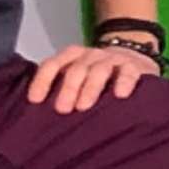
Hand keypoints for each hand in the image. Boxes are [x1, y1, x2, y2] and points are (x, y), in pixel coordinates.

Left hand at [27, 40, 155, 112]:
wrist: (133, 58)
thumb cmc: (99, 77)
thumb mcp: (79, 78)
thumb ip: (63, 89)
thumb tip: (40, 112)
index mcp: (73, 57)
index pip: (53, 65)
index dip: (42, 81)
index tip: (35, 100)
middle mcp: (90, 56)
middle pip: (76, 69)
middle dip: (68, 89)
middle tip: (62, 109)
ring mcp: (112, 59)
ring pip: (99, 70)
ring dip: (90, 88)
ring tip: (84, 106)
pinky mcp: (133, 66)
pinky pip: (127, 72)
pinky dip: (123, 82)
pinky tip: (120, 95)